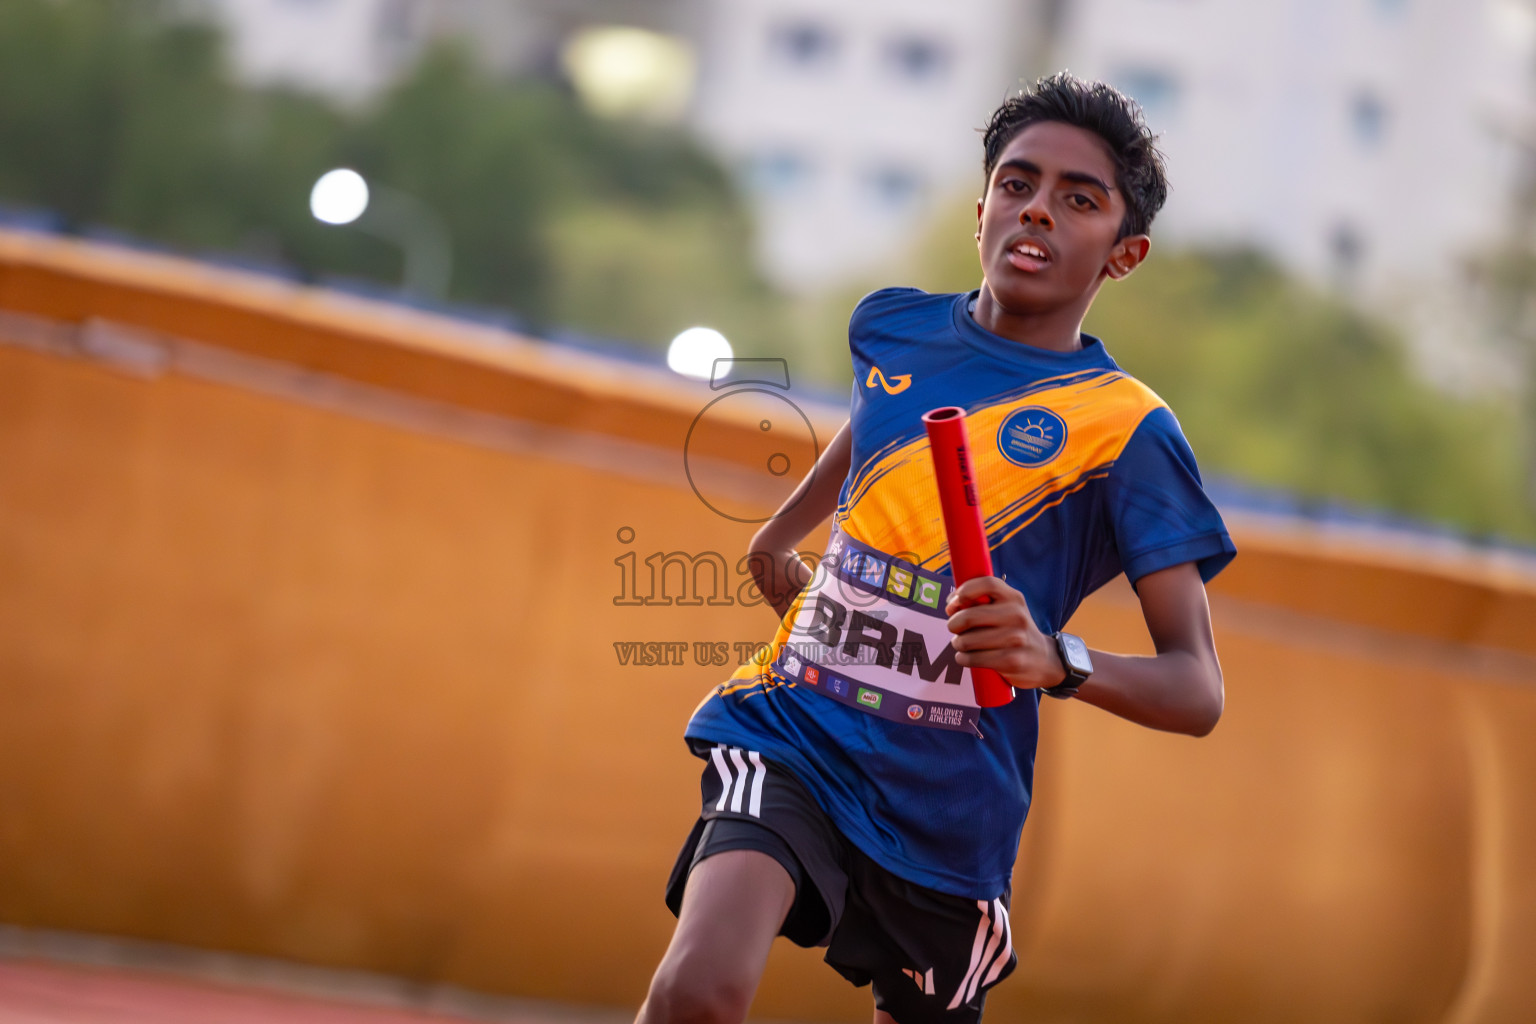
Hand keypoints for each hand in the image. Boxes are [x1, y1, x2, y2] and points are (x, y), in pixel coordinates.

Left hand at [944, 576, 1065, 689]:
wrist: (1044, 659)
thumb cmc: (1015, 631)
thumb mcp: (1007, 609)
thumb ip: (983, 602)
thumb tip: (952, 605)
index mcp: (1014, 598)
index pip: (987, 584)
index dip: (964, 591)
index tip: (954, 603)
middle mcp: (1017, 615)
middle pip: (969, 616)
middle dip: (954, 624)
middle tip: (955, 628)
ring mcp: (1016, 639)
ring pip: (967, 640)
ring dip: (958, 643)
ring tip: (963, 644)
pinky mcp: (1012, 661)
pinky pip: (973, 658)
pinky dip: (963, 658)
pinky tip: (966, 657)